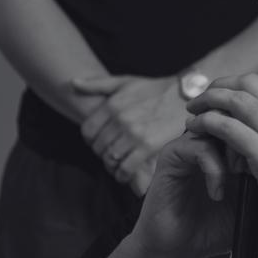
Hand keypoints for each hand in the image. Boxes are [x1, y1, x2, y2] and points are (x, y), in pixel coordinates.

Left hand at [73, 74, 187, 191]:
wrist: (185, 95)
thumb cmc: (155, 89)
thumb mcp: (125, 82)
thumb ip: (98, 84)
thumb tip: (73, 83)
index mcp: (112, 105)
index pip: (88, 132)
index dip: (91, 141)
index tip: (100, 143)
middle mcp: (120, 119)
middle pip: (99, 148)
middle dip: (103, 154)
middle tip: (112, 156)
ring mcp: (134, 134)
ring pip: (111, 159)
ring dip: (112, 166)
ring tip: (119, 165)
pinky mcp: (148, 146)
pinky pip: (126, 168)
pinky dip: (123, 175)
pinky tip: (126, 173)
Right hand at [134, 128, 242, 257]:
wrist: (181, 249)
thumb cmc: (217, 227)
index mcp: (237, 144)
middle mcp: (215, 137)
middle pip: (239, 108)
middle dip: (254, 133)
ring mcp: (194, 143)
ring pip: (220, 122)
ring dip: (235, 149)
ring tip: (241, 174)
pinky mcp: (174, 155)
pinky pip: (199, 147)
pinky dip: (214, 168)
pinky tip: (218, 192)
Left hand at [185, 74, 257, 257]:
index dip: (245, 91)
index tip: (228, 100)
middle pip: (253, 84)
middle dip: (224, 85)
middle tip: (206, 97)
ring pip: (238, 99)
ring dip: (211, 99)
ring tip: (193, 110)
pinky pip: (228, 127)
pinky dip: (208, 122)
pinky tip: (196, 128)